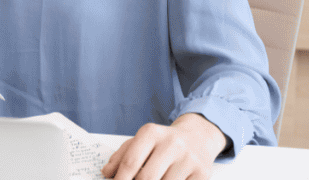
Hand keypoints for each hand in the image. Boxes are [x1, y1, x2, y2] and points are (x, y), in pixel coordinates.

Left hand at [101, 113, 226, 179]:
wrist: (198, 137)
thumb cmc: (164, 142)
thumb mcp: (141, 141)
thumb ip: (121, 155)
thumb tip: (106, 173)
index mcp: (151, 133)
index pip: (130, 162)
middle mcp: (171, 144)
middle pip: (146, 178)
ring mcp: (189, 159)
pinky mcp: (202, 173)